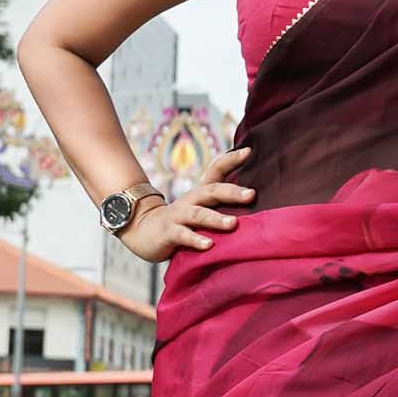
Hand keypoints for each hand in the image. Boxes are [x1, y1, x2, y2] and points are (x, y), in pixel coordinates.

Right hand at [117, 148, 257, 262]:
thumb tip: (255, 202)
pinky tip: (209, 246)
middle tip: (251, 194)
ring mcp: (178, 215)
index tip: (249, 151)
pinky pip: (183, 235)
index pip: (216, 170)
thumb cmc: (181, 220)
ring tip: (233, 224)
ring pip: (198, 214)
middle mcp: (190, 200)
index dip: (231, 159)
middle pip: (211, 191)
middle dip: (231, 192)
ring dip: (216, 219)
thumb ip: (223, 206)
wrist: (142, 229)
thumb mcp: (201, 209)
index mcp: (201, 193)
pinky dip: (196, 240)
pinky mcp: (168, 232)